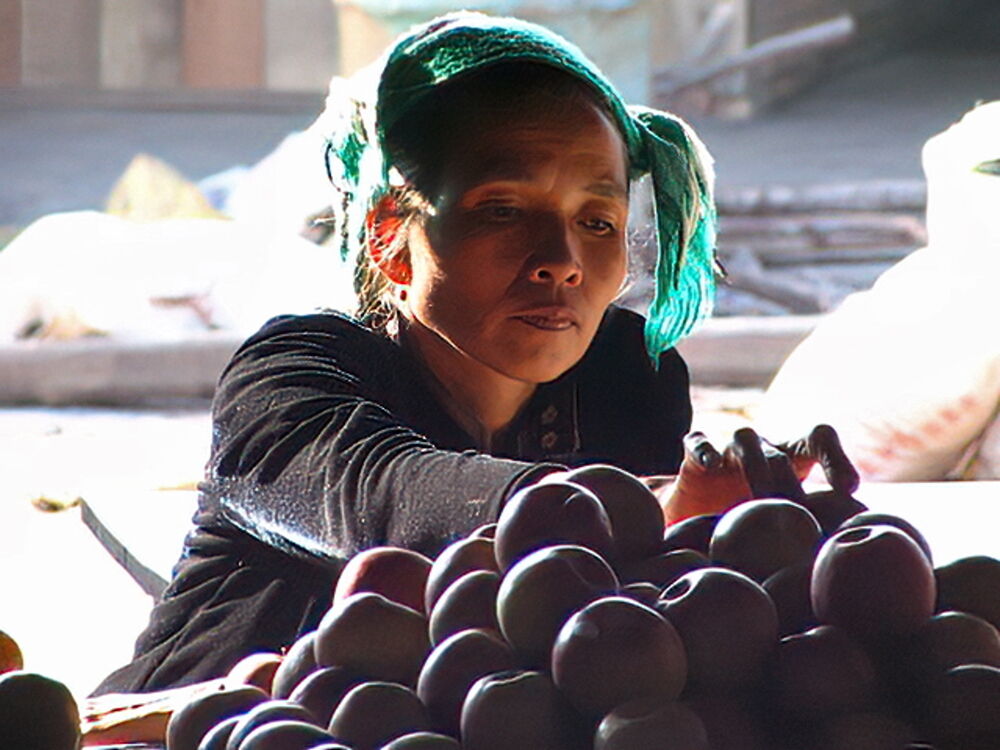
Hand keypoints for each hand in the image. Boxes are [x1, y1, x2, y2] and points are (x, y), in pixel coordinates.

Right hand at [659, 424, 858, 524]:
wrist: (694, 520)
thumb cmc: (750, 527)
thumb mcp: (782, 530)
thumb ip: (810, 534)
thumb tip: (844, 560)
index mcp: (790, 460)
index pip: (818, 440)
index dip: (835, 458)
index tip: (850, 490)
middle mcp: (761, 450)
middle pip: (782, 453)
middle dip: (791, 484)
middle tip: (798, 516)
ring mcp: (727, 451)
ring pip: (745, 439)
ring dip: (756, 464)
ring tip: (760, 497)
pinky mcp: (693, 459)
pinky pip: (697, 443)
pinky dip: (705, 449)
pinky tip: (712, 465)